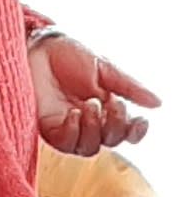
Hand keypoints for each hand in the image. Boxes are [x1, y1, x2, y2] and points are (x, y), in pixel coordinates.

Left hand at [30, 33, 161, 156]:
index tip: (141, 120)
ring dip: (94, 129)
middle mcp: (90, 123)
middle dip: (116, 125)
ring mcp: (70, 129)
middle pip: (111, 141)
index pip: (127, 131)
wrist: (38, 48)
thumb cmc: (68, 55)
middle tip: (112, 103)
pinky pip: (67, 144)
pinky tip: (74, 114)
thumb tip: (158, 103)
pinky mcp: (50, 131)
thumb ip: (129, 87)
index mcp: (107, 108)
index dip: (136, 131)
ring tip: (89, 104)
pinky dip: (75, 131)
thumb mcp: (104, 68)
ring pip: (90, 148)